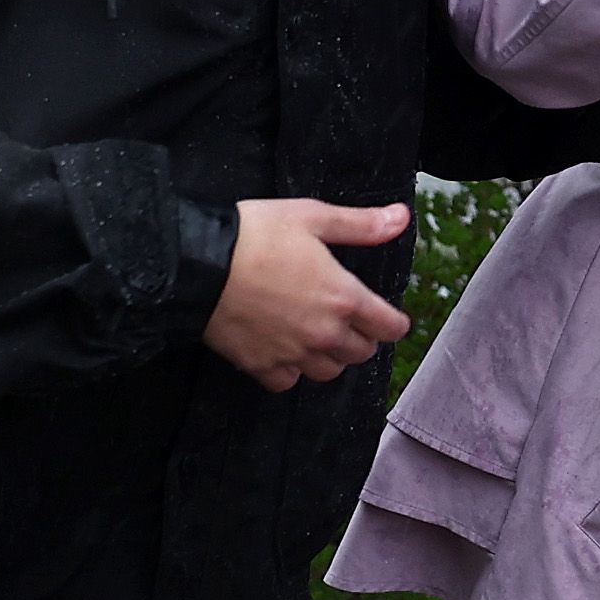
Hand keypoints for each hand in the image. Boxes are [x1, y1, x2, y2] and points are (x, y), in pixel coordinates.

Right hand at [205, 198, 411, 391]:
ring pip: (329, 372)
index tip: (390, 319)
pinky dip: (291, 372)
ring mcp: (292, 353)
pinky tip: (284, 352)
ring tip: (319, 338)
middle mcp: (323, 333)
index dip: (394, 323)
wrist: (198, 264)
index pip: (389, 326)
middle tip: (349, 322)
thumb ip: (361, 225)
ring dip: (330, 357)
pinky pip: (288, 382)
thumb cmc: (254, 236)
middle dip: (361, 338)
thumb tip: (401, 219)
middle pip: (361, 352)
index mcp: (343, 297)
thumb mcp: (312, 217)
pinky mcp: (261, 365)